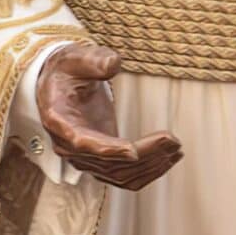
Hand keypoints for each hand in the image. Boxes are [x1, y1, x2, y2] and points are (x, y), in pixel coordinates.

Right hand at [35, 42, 182, 191]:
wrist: (59, 84)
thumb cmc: (67, 70)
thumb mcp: (76, 58)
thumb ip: (94, 60)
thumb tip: (113, 64)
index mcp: (59, 121)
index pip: (82, 142)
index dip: (108, 149)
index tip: (134, 150)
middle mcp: (68, 147)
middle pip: (108, 162)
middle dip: (143, 154)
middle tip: (172, 141)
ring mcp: (84, 157)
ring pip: (119, 174)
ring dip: (149, 166)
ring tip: (176, 149)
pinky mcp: (100, 160)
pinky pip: (123, 176)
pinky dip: (147, 172)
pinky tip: (168, 159)